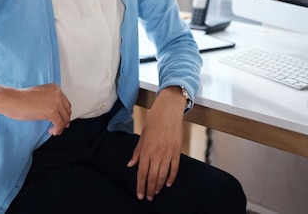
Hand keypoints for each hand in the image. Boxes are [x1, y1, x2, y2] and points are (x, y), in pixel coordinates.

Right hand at [0, 83, 71, 134]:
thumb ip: (49, 101)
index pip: (66, 103)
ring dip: (60, 127)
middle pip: (67, 110)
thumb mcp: (39, 95)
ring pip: (65, 118)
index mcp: (55, 88)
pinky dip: (57, 130)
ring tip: (54, 131)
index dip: (64, 113)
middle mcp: (57, 93)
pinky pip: (60, 124)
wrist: (12, 100)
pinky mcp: (52, 112)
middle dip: (64, 120)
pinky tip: (51, 131)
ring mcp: (56, 102)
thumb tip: (56, 113)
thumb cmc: (20, 99)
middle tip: (59, 127)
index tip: (62, 120)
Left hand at [127, 86, 185, 200]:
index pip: (141, 173)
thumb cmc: (154, 122)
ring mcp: (167, 153)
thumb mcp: (142, 136)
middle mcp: (156, 153)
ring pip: (162, 175)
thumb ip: (137, 152)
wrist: (168, 111)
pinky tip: (167, 183)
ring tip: (155, 192)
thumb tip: (131, 165)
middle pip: (152, 177)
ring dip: (158, 185)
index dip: (140, 186)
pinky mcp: (177, 151)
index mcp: (146, 150)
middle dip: (149, 189)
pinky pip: (174, 168)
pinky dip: (171, 177)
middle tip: (147, 197)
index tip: (139, 195)